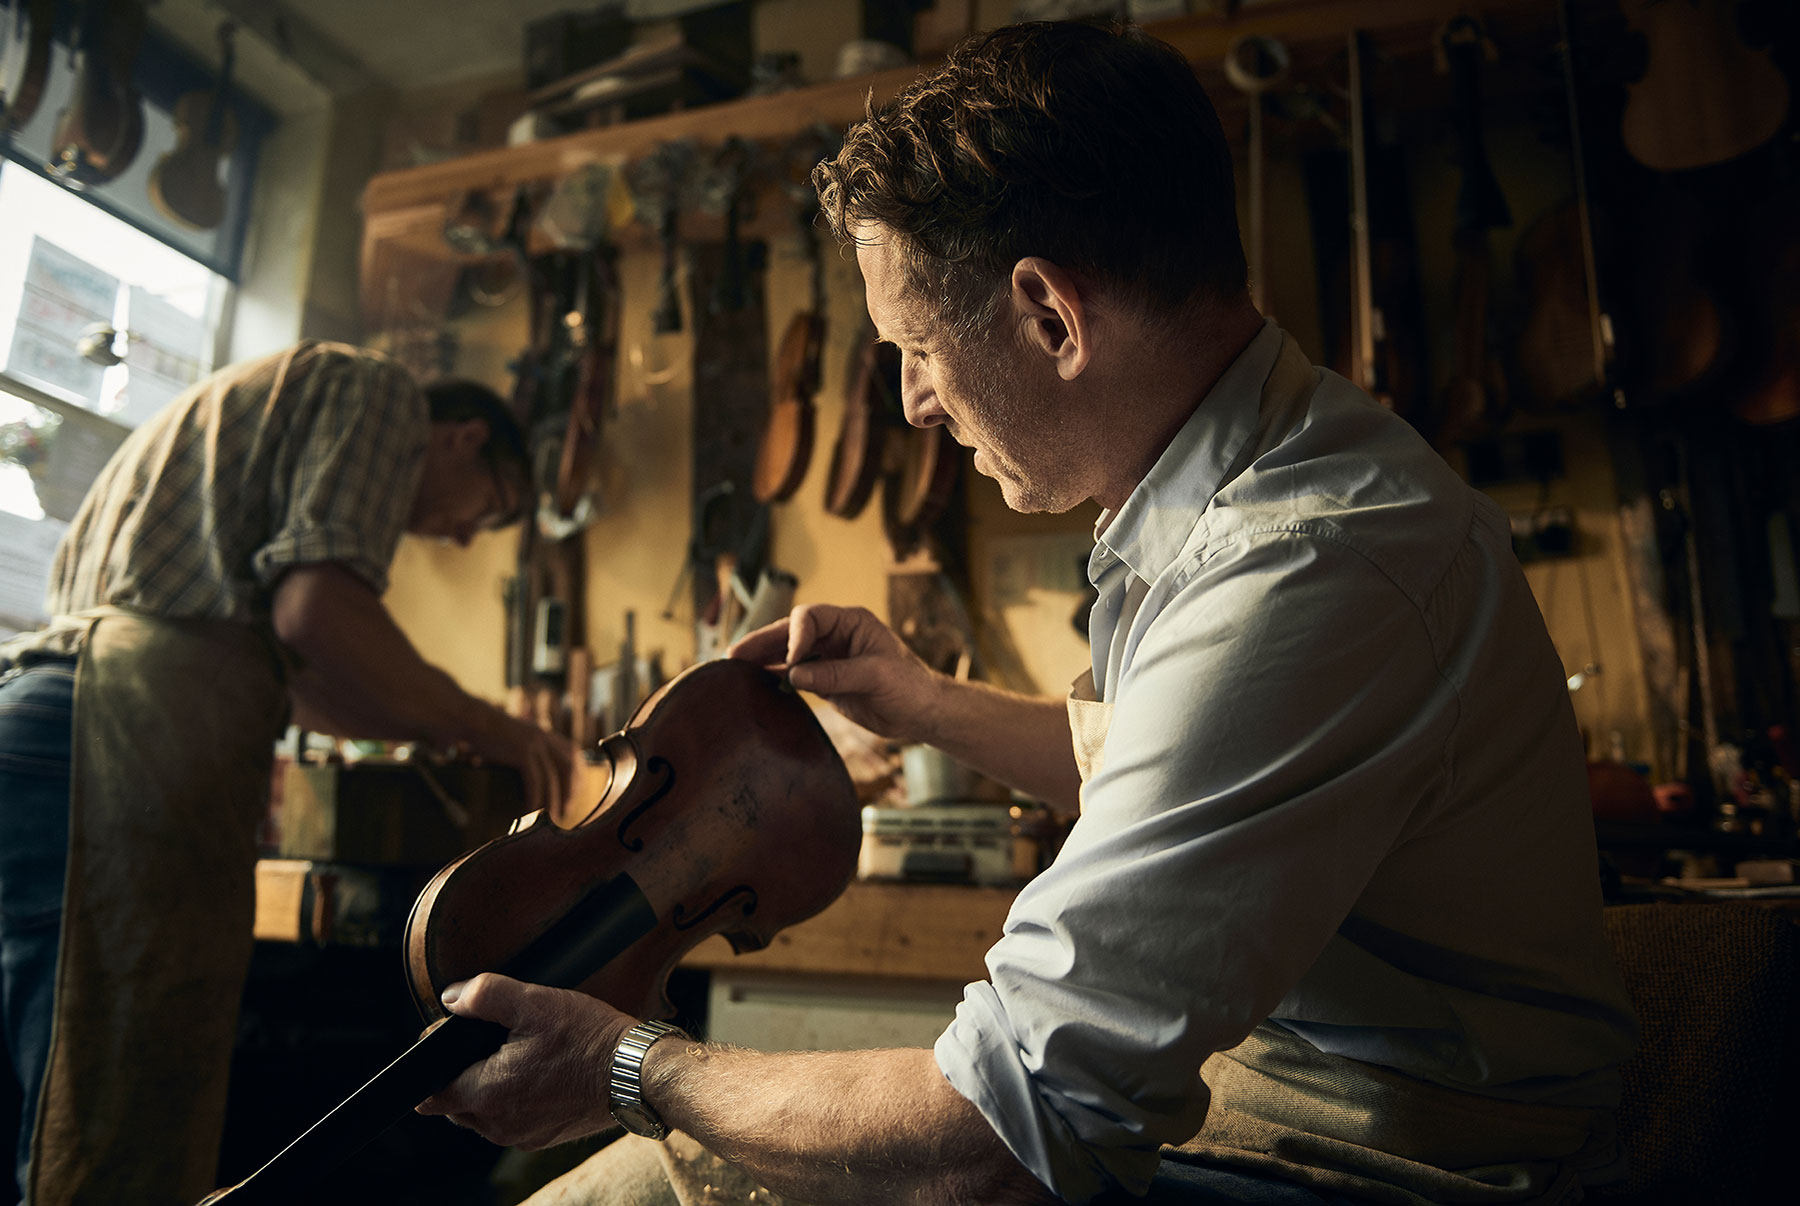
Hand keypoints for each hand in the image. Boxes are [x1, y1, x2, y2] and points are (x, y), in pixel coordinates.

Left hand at [416, 974, 632, 1149]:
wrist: (636, 1074)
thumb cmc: (589, 1039)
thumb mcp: (536, 1002)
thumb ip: (486, 995)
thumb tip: (452, 997)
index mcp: (487, 1093)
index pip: (431, 1094)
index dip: (431, 1066)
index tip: (446, 1043)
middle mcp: (498, 1124)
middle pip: (456, 1104)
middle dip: (461, 1076)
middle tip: (488, 1043)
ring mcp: (522, 1136)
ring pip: (484, 1115)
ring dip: (489, 1089)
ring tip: (516, 1057)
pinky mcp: (543, 1138)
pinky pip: (512, 1121)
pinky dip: (515, 1100)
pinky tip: (538, 1075)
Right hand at [472, 711, 573, 815]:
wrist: (474, 720)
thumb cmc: (490, 732)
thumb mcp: (516, 736)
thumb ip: (528, 749)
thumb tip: (530, 770)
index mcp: (546, 733)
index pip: (573, 754)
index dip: (577, 774)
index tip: (575, 792)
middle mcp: (545, 737)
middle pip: (568, 767)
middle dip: (571, 790)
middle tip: (567, 809)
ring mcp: (535, 744)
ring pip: (553, 777)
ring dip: (555, 798)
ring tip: (553, 815)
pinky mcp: (523, 752)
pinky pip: (535, 780)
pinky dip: (536, 797)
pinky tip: (533, 809)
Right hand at [728, 603, 942, 742]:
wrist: (923, 712)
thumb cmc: (909, 686)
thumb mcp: (875, 676)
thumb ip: (835, 675)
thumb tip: (795, 674)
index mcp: (851, 622)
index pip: (811, 617)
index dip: (795, 636)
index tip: (791, 662)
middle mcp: (836, 635)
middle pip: (791, 632)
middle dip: (763, 642)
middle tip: (735, 655)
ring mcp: (829, 657)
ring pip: (787, 653)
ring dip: (763, 659)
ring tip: (733, 668)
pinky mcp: (825, 680)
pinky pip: (794, 674)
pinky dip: (775, 677)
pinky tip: (755, 682)